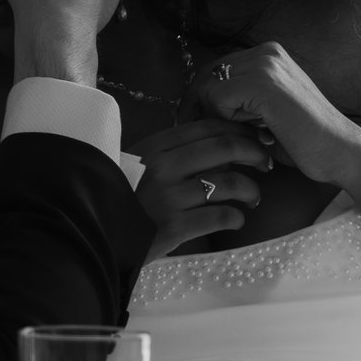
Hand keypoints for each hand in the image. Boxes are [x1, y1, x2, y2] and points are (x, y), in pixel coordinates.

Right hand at [133, 119, 272, 260]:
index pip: (208, 128)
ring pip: (230, 183)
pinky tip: (237, 220)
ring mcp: (170, 196)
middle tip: (265, 163)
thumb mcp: (138, 165)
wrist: (95, 232)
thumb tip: (216, 147)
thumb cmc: (122, 197)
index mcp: (156, 146)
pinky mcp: (175, 226)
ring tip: (254, 197)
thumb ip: (170, 153)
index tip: (254, 138)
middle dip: (254, 153)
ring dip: (251, 189)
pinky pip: (221, 216)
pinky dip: (237, 217)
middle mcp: (164, 166)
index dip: (238, 130)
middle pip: (225, 148)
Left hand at [188, 41, 360, 190]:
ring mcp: (266, 64)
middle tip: (207, 131)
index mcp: (269, 53)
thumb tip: (195, 106)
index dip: (203, 97)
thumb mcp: (264, 111)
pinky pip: (217, 99)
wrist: (340, 152)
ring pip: (210, 87)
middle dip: (201, 105)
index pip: (216, 68)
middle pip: (207, 75)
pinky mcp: (263, 84)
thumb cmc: (304, 140)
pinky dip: (227, 120)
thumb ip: (238, 99)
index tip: (199, 120)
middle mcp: (267, 51)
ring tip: (246, 132)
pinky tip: (255, 131)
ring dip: (218, 116)